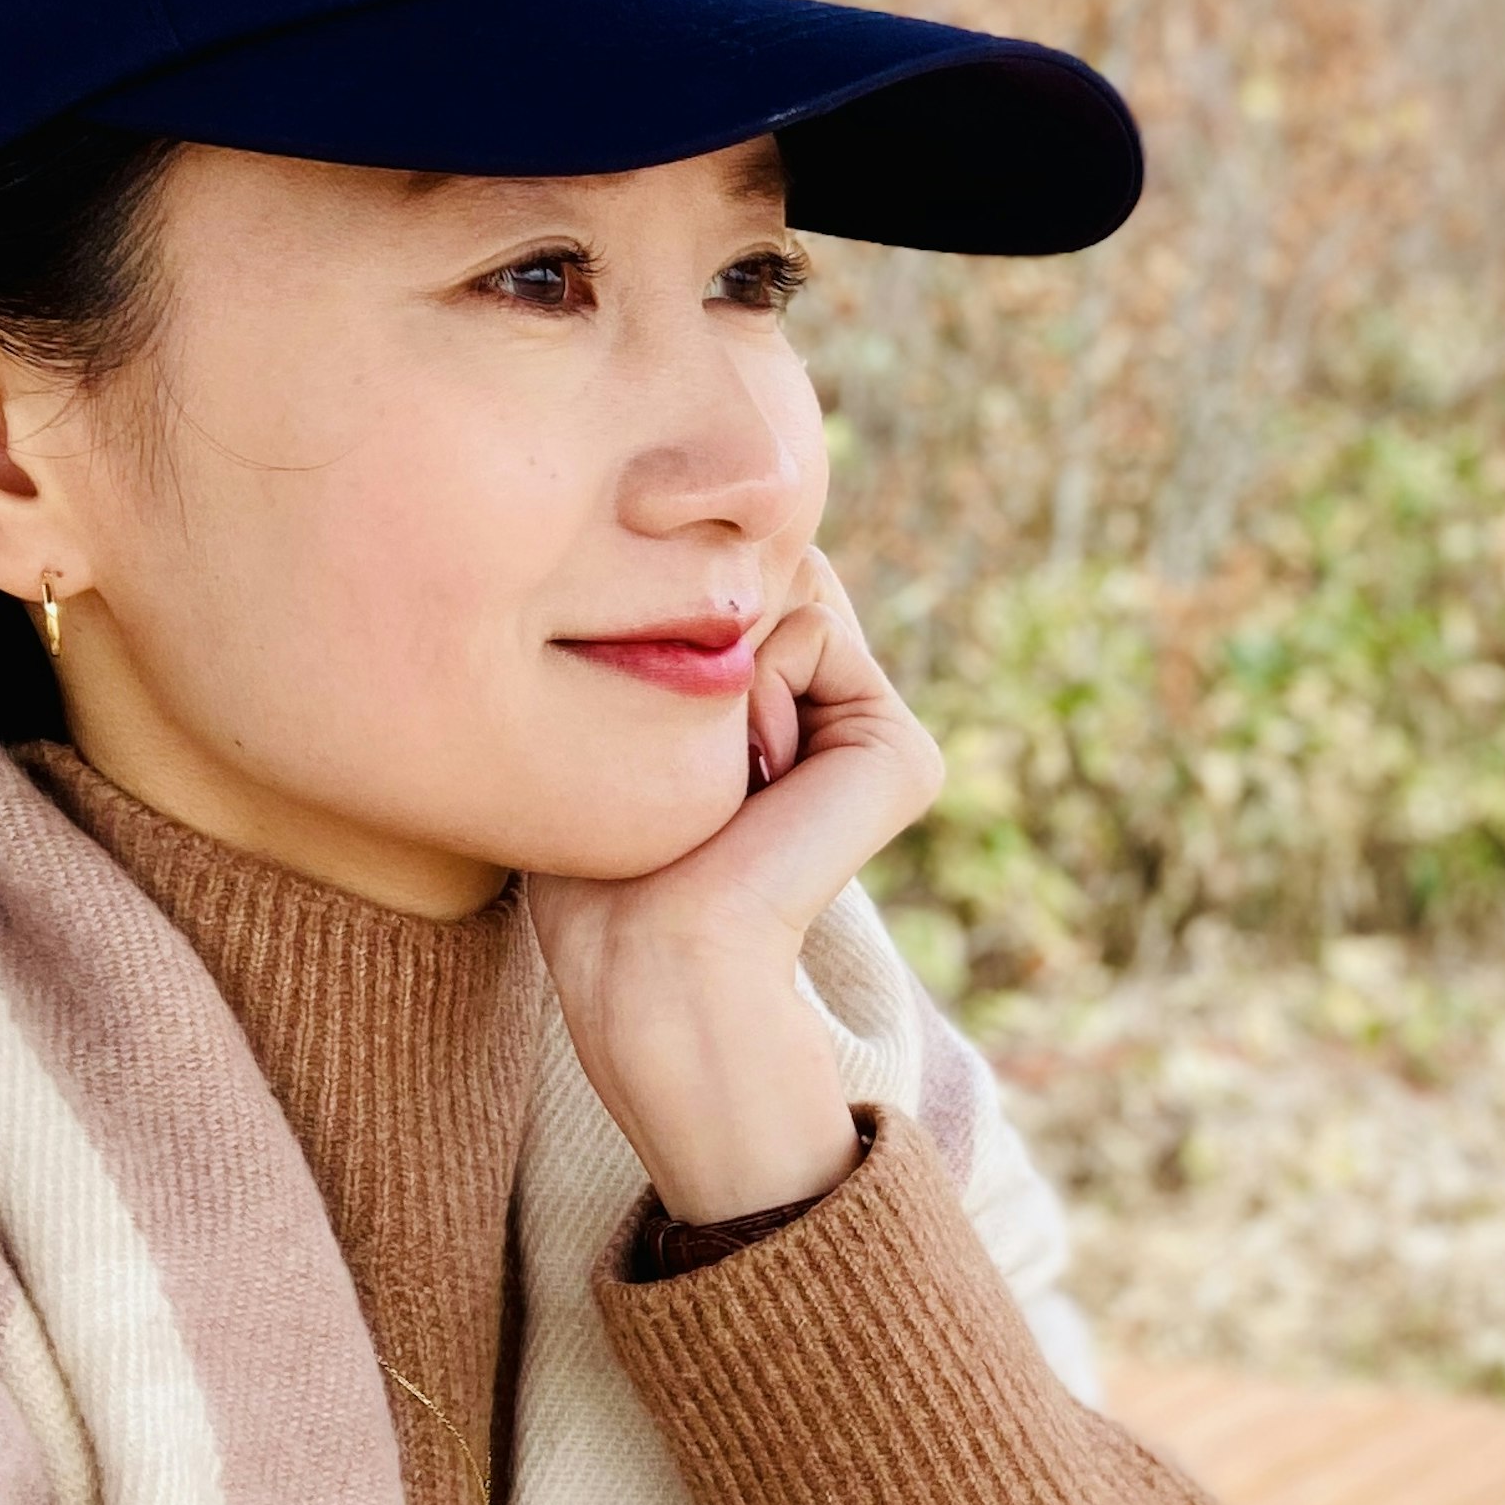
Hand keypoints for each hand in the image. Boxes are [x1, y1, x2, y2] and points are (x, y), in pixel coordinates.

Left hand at [526, 552, 944, 1220]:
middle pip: (768, 580)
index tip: (641, 728)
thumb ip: (668, 639)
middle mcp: (842, 728)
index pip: (735, 592)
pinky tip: (752, 781)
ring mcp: (881, 740)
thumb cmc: (601, 872)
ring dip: (719, 664)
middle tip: (678, 754)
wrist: (650, 963)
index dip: (670, 613)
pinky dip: (757, 684)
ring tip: (715, 776)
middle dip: (699, 626)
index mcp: (785, 726)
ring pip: (793, 596)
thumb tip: (701, 540)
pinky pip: (818, 631)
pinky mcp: (903, 754)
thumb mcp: (616, 731)